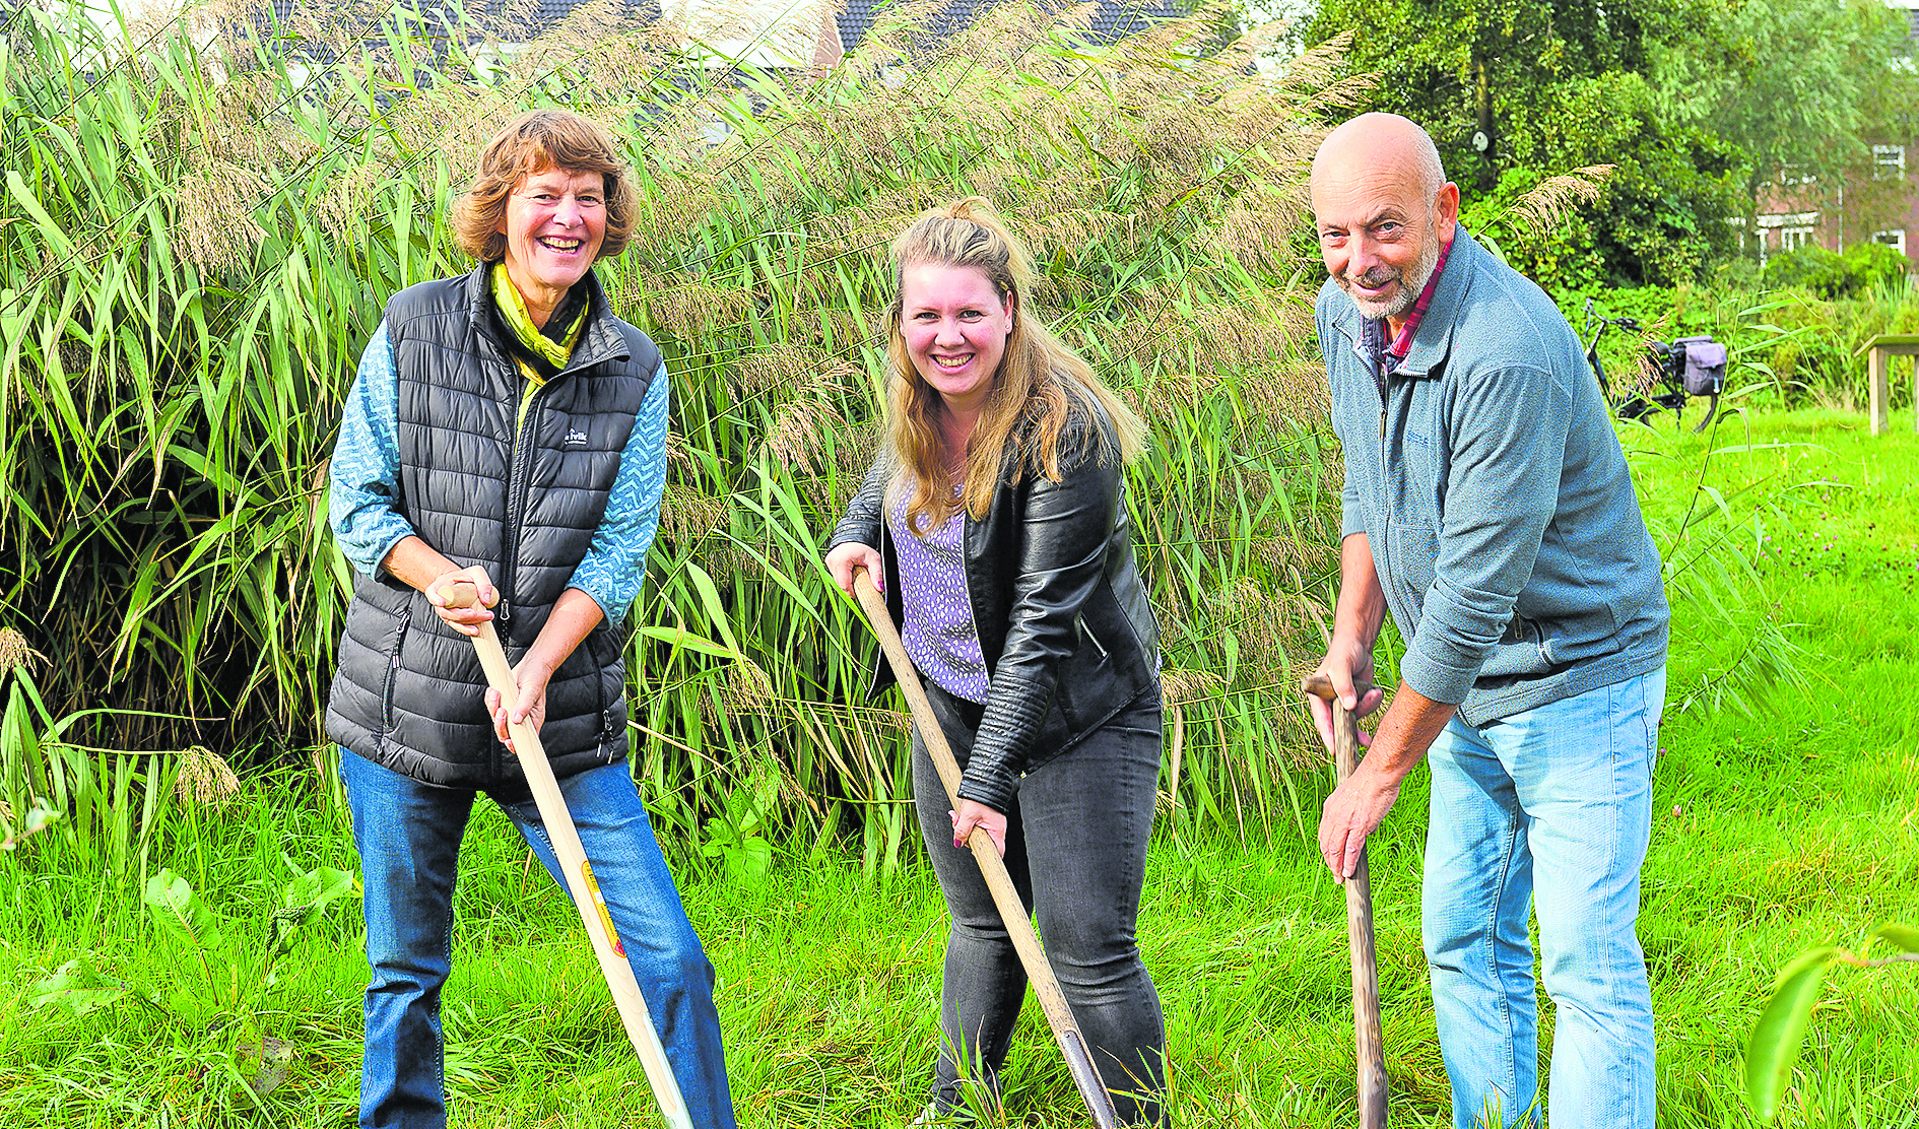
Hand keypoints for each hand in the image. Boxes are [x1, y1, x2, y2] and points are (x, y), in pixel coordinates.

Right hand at [426, 565, 497, 636]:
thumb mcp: (476, 573)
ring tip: (478, 627)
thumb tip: (486, 600)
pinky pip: (459, 627)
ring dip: (466, 625)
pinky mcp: (455, 620)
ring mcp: (447, 613)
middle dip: (461, 615)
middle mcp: (440, 602)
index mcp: (439, 587)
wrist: (463, 585)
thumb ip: (483, 583)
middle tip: (474, 613)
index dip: (435, 598)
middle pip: (447, 611)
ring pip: (454, 621)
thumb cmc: (466, 578)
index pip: (432, 593)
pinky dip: (466, 630)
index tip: (441, 602)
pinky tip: (475, 630)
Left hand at [484, 659, 551, 753]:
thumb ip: (524, 706)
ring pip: (496, 719)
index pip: (524, 739)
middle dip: (500, 723)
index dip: (515, 744)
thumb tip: (516, 721)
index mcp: (533, 719)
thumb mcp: (532, 691)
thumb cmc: (537, 677)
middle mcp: (521, 717)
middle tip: (502, 709)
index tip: (509, 741)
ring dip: (493, 707)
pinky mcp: (503, 703)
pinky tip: (494, 691)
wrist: (531, 664)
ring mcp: (511, 711)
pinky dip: (490, 700)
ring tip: (497, 693)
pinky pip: (492, 707)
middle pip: (506, 732)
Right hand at [826, 542, 882, 597]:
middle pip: (840, 584)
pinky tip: (850, 570)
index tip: (862, 592)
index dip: (853, 592)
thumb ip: (877, 574)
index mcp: (842, 561)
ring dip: (847, 581)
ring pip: (838, 580)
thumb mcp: (874, 559)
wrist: (856, 533)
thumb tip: (880, 589)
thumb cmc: (865, 546)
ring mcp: (829, 561)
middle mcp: (832, 561)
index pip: (845, 585)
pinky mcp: (828, 561)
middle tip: (861, 582)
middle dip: (851, 587)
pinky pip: (836, 574)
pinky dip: (844, 575)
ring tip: (856, 573)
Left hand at [950, 799, 1006, 857]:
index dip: (985, 856)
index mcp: (996, 830)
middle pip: (981, 842)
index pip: (996, 852)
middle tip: (957, 826)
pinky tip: (959, 815)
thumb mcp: (968, 815)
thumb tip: (958, 843)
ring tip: (957, 816)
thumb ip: (962, 830)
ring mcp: (991, 823)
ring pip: (976, 833)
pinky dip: (965, 821)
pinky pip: (975, 825)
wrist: (984, 779)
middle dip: (966, 836)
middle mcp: (996, 828)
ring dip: (963, 827)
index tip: (974, 852)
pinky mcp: (986, 817)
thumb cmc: (982, 795)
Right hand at [1307, 637, 1384, 753]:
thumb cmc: (1344, 651)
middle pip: (1339, 724)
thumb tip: (1348, 706)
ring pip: (1355, 718)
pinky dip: (1372, 704)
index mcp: (1317, 695)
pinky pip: (1365, 711)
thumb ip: (1343, 685)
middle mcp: (1329, 702)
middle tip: (1362, 743)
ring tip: (1373, 693)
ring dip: (1366, 709)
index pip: (1321, 719)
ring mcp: (1343, 703)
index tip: (1334, 749)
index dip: (1328, 735)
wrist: (1359, 644)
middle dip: (1351, 731)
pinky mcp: (1356, 701)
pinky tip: (1375, 692)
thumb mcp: (1342, 666)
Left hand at [1317, 767, 1400, 882]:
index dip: (1326, 849)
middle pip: (1327, 844)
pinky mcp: (1359, 827)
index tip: (1330, 858)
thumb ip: (1350, 811)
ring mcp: (1345, 822)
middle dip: (1329, 861)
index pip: (1323, 834)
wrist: (1377, 775)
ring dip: (1337, 866)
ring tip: (1339, 878)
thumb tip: (1363, 829)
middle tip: (1334, 873)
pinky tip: (1349, 872)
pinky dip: (1349, 863)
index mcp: (1330, 807)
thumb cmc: (1369, 782)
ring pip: (1336, 850)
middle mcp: (1333, 816)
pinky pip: (1351, 850)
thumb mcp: (1349, 794)